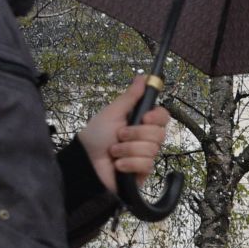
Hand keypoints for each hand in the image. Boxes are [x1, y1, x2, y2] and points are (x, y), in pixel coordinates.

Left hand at [79, 75, 171, 194]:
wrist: (85, 161)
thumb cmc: (95, 136)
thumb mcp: (113, 113)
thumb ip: (130, 96)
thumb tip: (143, 77)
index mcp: (141, 122)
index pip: (163, 117)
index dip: (157, 117)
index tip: (145, 118)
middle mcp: (146, 138)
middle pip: (160, 134)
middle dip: (136, 134)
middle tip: (119, 135)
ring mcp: (145, 155)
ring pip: (151, 149)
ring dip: (128, 149)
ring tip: (114, 152)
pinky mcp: (142, 171)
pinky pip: (146, 164)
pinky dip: (128, 163)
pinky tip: (118, 164)